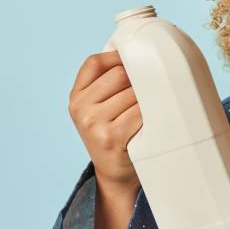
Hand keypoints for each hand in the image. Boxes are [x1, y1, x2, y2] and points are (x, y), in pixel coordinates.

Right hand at [68, 49, 141, 193]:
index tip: (137, 62)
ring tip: (152, 111)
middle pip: (119, 75)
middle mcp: (80, 108)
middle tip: (150, 94)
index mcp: (76, 96)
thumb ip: (109, 85)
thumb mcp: (101, 109)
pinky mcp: (110, 136)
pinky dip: (151, 114)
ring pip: (133, 93)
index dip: (118, 57)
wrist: (116, 175)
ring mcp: (93, 123)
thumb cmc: (115, 135)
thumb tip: (137, 53)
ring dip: (148, 99)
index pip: (94, 63)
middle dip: (139, 82)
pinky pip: (139, 112)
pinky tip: (153, 121)